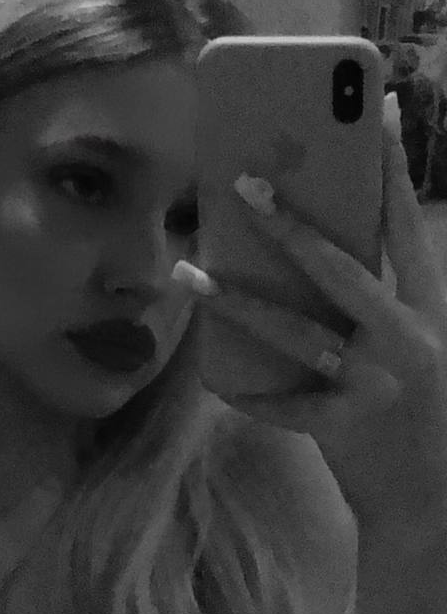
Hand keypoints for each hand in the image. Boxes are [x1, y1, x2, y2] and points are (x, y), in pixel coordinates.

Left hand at [183, 96, 446, 534]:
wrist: (432, 503)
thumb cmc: (418, 414)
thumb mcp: (415, 347)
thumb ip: (377, 303)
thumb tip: (308, 249)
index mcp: (430, 309)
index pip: (407, 226)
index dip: (392, 167)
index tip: (373, 110)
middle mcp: (408, 339)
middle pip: (343, 268)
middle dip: (292, 223)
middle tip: (244, 181)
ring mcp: (374, 383)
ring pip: (295, 330)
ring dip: (237, 300)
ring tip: (191, 274)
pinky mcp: (344, 425)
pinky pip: (281, 402)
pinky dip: (247, 392)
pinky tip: (215, 379)